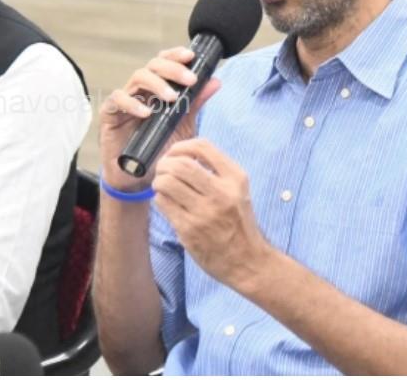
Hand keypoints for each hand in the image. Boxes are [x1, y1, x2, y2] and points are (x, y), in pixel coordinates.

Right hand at [99, 47, 220, 190]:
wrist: (139, 177)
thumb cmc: (159, 148)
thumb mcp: (183, 126)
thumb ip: (196, 103)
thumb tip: (215, 81)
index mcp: (157, 88)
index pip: (164, 62)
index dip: (176, 55)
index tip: (192, 57)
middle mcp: (141, 90)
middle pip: (153, 65)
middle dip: (172, 68)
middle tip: (190, 80)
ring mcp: (125, 100)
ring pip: (137, 78)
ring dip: (157, 84)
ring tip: (172, 97)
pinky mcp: (110, 114)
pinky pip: (118, 100)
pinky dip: (132, 103)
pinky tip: (146, 113)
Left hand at [153, 138, 272, 285]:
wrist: (248, 261)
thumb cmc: (239, 224)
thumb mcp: (238, 191)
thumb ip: (217, 171)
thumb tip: (181, 154)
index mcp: (235, 179)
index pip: (203, 147)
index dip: (181, 146)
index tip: (174, 153)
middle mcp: (221, 193)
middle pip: (181, 164)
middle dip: (165, 163)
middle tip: (162, 169)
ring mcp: (204, 212)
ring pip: (167, 182)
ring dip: (159, 180)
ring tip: (161, 185)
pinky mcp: (189, 229)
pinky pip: (163, 203)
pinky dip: (159, 198)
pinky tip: (166, 202)